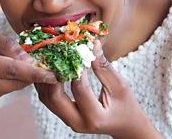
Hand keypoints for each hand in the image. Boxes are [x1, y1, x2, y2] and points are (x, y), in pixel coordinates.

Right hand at [0, 30, 56, 114]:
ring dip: (21, 78)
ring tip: (15, 64)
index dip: (34, 73)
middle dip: (31, 74)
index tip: (52, 74)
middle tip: (42, 64)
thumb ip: (6, 45)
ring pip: (10, 88)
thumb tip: (27, 58)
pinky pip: (3, 92)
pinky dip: (8, 83)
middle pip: (13, 82)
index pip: (11, 69)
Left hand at [34, 40, 161, 138]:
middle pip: (54, 97)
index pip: (79, 88)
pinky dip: (47, 83)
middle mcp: (78, 123)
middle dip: (52, 74)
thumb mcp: (119, 86)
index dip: (76, 67)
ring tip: (48, 58)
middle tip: (55, 54)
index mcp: (95, 117)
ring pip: (47, 99)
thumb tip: (92, 44)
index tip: (75, 49)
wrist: (126, 127)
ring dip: (45, 78)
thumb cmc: (126, 106)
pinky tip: (49, 68)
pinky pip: (49, 99)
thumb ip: (103, 67)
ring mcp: (69, 121)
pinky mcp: (64, 116)